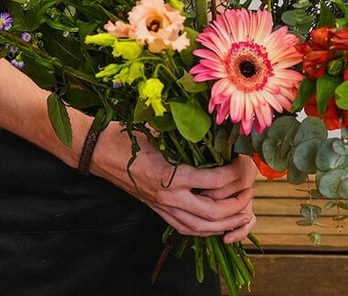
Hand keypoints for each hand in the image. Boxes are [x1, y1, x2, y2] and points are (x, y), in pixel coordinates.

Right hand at [91, 125, 256, 242]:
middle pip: (212, 213)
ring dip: (226, 222)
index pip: (213, 182)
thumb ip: (183, 127)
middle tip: (250, 190)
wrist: (97, 151)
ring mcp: (162, 207)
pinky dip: (208, 229)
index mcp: (168, 174)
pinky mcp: (158, 211)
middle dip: (237, 204)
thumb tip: (211, 118)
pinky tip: (220, 221)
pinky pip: (187, 228)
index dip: (234, 175)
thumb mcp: (156, 126)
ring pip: (201, 227)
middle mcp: (167, 196)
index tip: (244, 162)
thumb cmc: (124, 134)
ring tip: (243, 209)